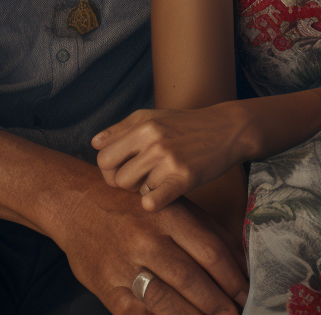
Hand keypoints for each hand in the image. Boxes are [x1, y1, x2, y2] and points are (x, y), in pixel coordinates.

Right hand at [57, 165, 247, 314]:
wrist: (77, 204)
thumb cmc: (134, 205)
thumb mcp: (171, 204)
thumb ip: (205, 230)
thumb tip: (239, 263)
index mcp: (168, 214)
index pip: (210, 251)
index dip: (232, 278)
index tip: (246, 293)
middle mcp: (147, 238)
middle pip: (191, 279)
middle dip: (218, 304)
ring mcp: (125, 264)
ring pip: (167, 302)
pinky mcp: (108, 288)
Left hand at [93, 105, 246, 211]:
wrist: (226, 129)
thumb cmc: (186, 125)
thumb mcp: (152, 117)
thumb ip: (121, 129)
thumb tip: (94, 143)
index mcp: (142, 125)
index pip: (103, 157)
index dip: (108, 169)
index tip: (122, 170)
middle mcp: (153, 141)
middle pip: (115, 178)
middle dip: (124, 184)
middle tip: (140, 180)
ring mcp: (168, 160)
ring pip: (134, 191)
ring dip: (143, 191)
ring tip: (157, 182)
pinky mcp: (184, 178)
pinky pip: (152, 202)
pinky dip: (153, 203)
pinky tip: (162, 195)